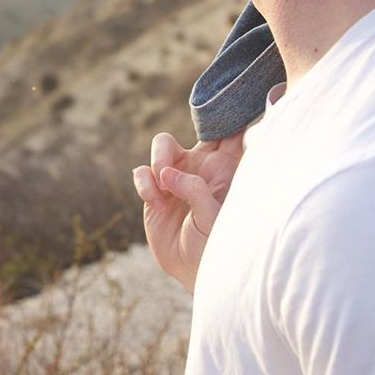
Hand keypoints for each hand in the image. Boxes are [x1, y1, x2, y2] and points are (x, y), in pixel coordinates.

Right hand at [131, 131, 244, 292]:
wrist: (191, 270)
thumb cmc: (214, 246)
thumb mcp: (213, 218)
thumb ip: (195, 190)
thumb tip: (167, 173)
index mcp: (225, 169)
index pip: (232, 132)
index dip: (228, 115)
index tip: (224, 104)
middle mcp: (201, 167)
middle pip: (194, 128)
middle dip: (187, 131)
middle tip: (177, 157)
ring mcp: (176, 176)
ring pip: (162, 144)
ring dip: (158, 162)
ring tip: (164, 191)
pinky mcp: (154, 190)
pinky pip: (142, 172)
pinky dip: (144, 186)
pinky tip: (156, 204)